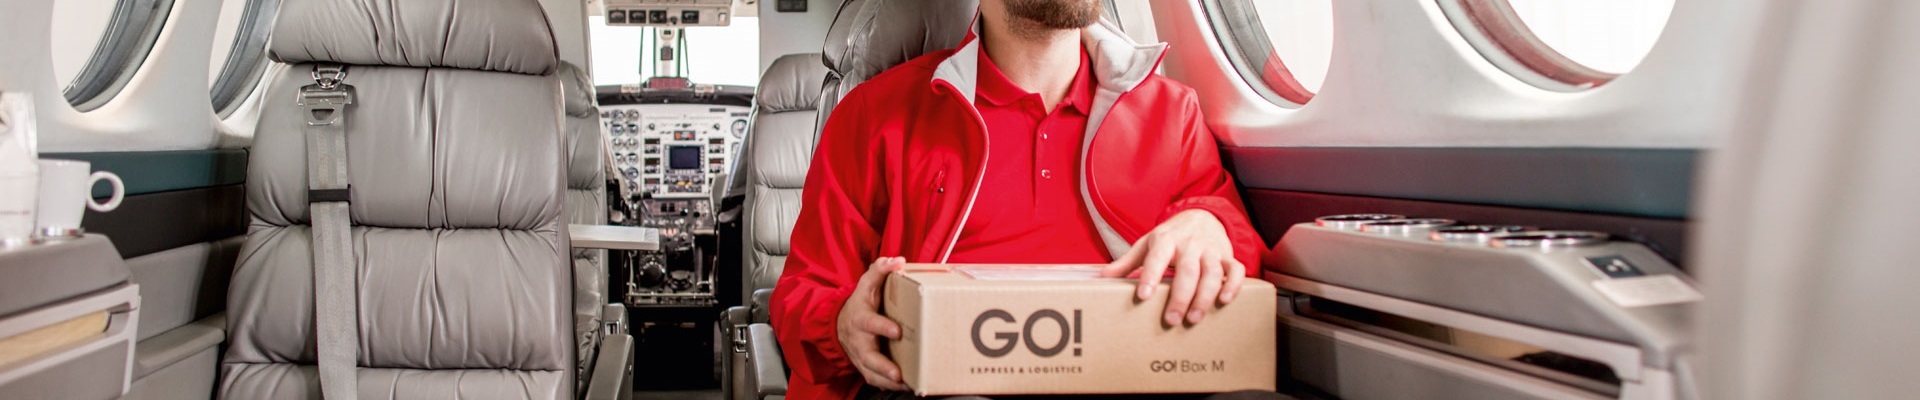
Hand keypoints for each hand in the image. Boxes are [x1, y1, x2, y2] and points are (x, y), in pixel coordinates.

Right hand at [836, 257, 907, 390]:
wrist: (838, 324)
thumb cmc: (859, 303)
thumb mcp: (866, 283)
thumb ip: (880, 269)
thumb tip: (898, 260)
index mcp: (860, 318)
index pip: (870, 323)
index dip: (882, 326)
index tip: (897, 330)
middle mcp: (859, 340)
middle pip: (869, 356)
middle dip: (883, 365)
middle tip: (898, 373)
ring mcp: (861, 356)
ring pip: (872, 373)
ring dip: (887, 380)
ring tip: (906, 384)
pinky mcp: (866, 367)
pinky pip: (875, 380)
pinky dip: (888, 386)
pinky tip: (907, 387)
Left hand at [1100, 209, 1246, 326]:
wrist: (1202, 216)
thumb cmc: (1171, 236)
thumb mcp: (1147, 243)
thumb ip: (1127, 262)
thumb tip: (1102, 278)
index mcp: (1166, 239)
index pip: (1158, 257)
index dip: (1151, 276)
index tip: (1144, 296)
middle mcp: (1190, 244)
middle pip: (1187, 270)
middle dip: (1180, 296)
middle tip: (1171, 320)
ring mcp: (1211, 250)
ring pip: (1212, 272)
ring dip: (1205, 296)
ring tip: (1195, 318)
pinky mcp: (1228, 256)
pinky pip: (1236, 269)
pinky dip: (1233, 284)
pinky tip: (1224, 300)